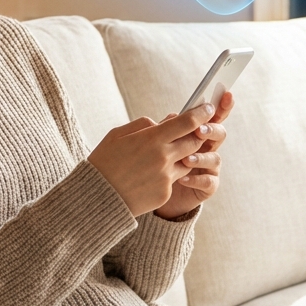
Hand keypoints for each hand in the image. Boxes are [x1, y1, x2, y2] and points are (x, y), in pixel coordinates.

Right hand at [87, 103, 218, 217]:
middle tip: (195, 130)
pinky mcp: (165, 193)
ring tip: (167, 154)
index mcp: (151, 139)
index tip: (208, 108)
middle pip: (194, 142)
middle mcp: (163, 157)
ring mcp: (166, 177)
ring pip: (187, 161)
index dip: (201, 113)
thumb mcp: (118, 135)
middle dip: (197, 134)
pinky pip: (174, 179)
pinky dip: (168, 173)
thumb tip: (164, 122)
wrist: (96, 197)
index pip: (187, 122)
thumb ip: (144, 125)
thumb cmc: (104, 161)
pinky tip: (149, 175)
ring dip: (184, 155)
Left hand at [154, 91, 232, 219]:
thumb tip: (172, 116)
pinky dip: (196, 179)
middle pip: (219, 134)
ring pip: (215, 158)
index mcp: (197, 134)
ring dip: (201, 157)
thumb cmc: (156, 162)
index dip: (221, 106)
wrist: (154, 192)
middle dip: (212, 130)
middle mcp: (207, 148)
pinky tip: (183, 179)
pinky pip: (209, 182)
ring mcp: (209, 167)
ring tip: (186, 159)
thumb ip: (167, 130)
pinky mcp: (207, 187)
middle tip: (199, 130)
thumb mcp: (159, 143)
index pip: (212, 117)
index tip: (226, 94)